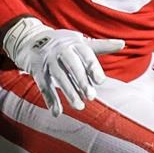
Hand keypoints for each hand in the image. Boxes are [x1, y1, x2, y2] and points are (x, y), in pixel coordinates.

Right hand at [1, 17, 124, 116]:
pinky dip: (50, 99)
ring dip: (69, 92)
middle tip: (92, 96)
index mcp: (75, 43)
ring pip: (59, 77)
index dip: (93, 67)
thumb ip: (101, 46)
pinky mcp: (36, 70)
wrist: (30, 39)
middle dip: (81, 81)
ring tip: (80, 107)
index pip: (86, 54)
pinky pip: (43, 85)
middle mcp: (61, 50)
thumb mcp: (81, 42)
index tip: (101, 81)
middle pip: (72, 65)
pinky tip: (57, 113)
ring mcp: (47, 59)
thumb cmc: (63, 43)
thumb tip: (123, 44)